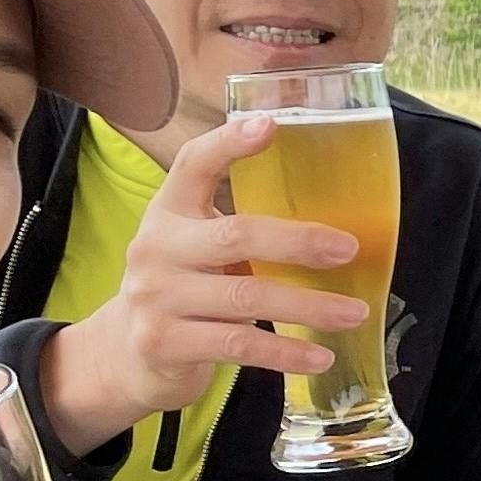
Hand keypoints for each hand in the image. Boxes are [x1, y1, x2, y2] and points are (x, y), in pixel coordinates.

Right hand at [39, 114, 373, 451]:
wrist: (126, 355)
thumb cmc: (186, 289)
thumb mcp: (199, 247)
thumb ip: (243, 230)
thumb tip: (338, 228)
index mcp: (169, 211)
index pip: (192, 164)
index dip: (228, 143)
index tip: (270, 125)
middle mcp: (156, 247)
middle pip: (236, 234)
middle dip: (299, 241)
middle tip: (349, 249)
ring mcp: (154, 297)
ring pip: (245, 297)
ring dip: (308, 306)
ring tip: (353, 312)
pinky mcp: (161, 342)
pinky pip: (237, 344)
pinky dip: (284, 352)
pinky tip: (319, 356)